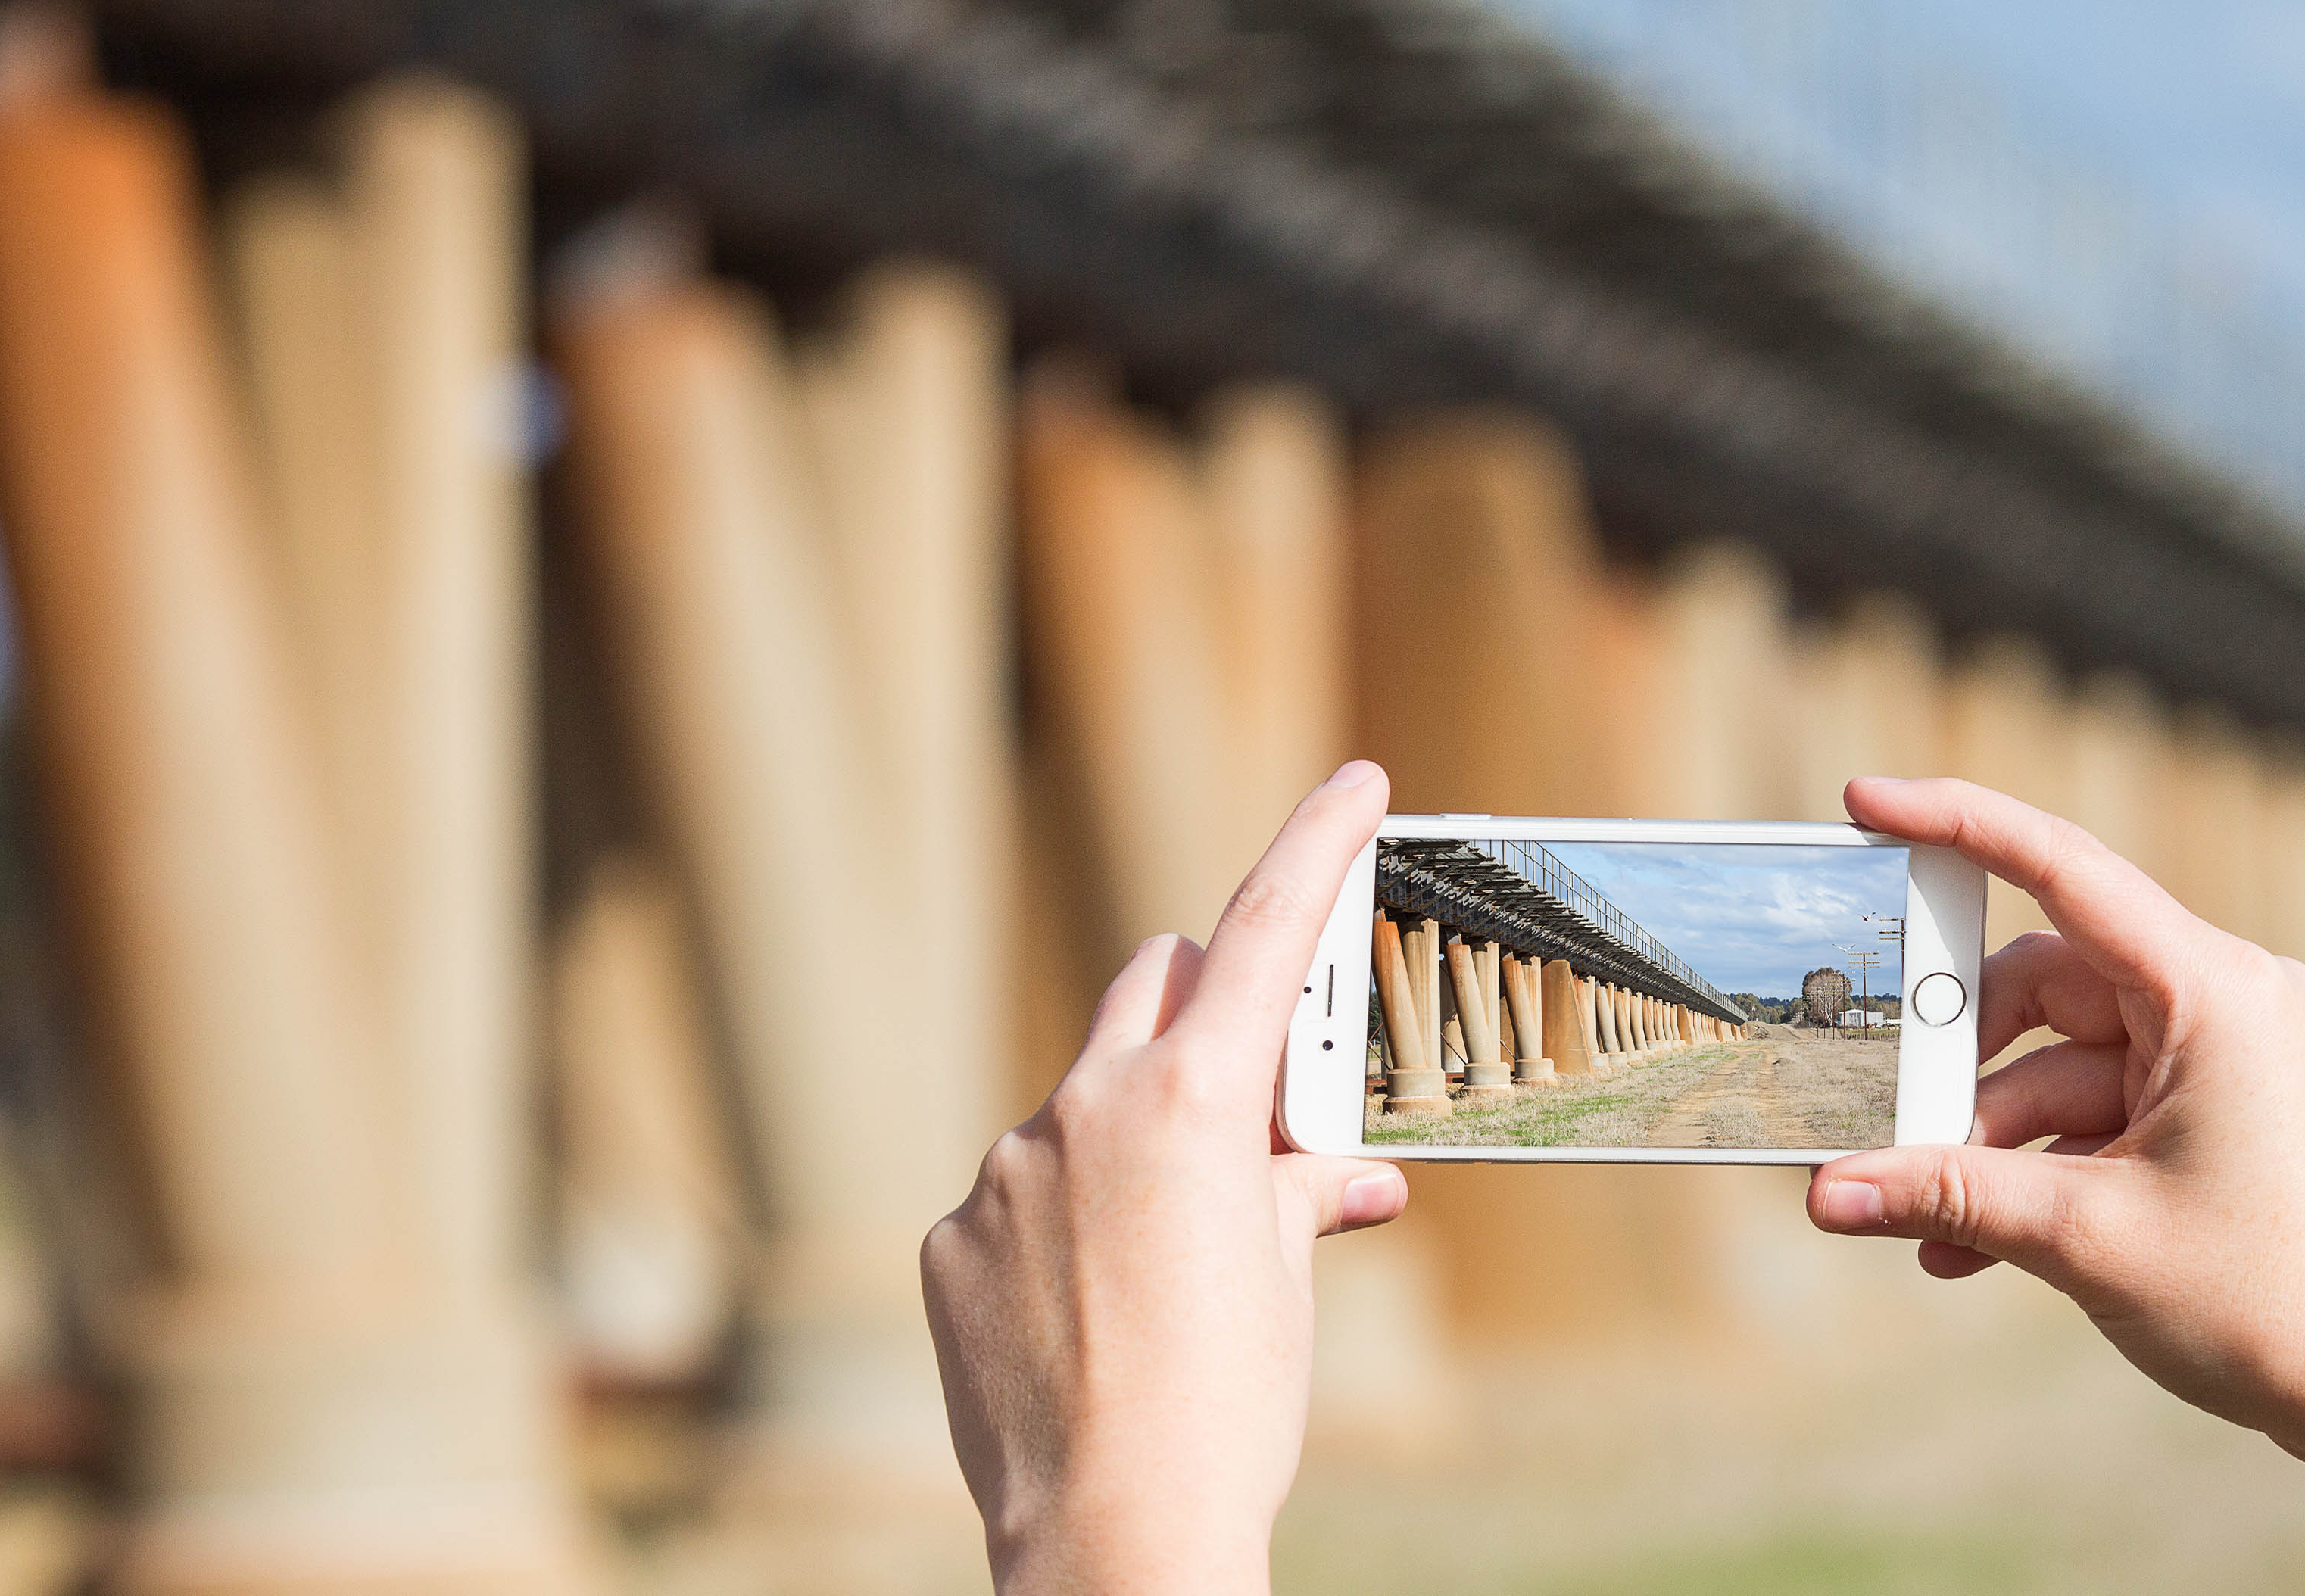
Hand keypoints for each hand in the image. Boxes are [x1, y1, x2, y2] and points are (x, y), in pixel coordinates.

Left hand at [921, 761, 1407, 1595]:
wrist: (1116, 1536)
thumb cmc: (1229, 1406)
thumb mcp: (1285, 1276)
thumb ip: (1296, 1184)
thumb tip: (1334, 1171)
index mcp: (1191, 1097)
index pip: (1268, 928)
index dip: (1319, 842)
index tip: (1355, 783)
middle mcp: (1084, 1106)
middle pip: (1155, 982)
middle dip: (1210, 1006)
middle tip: (1264, 1085)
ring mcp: (1003, 1170)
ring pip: (1082, 1104)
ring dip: (1130, 1142)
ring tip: (1167, 1264)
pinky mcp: (949, 1238)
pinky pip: (1016, 1195)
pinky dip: (1059, 1227)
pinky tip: (1090, 1314)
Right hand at [1810, 777, 2304, 1595]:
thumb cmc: (2268, 1302)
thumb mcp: (2084, 1238)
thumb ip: (1947, 1194)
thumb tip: (1825, 1193)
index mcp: (2215, 990)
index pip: (2063, 868)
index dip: (1956, 823)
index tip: (1864, 800)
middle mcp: (2226, 1000)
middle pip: (2045, 989)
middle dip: (1960, 1069)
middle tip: (1883, 1136)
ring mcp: (2226, 1058)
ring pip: (2061, 1064)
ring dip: (1989, 1143)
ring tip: (1928, 1233)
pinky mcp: (2219, 1113)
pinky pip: (2100, 1112)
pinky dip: (2039, 1169)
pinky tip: (1968, 1249)